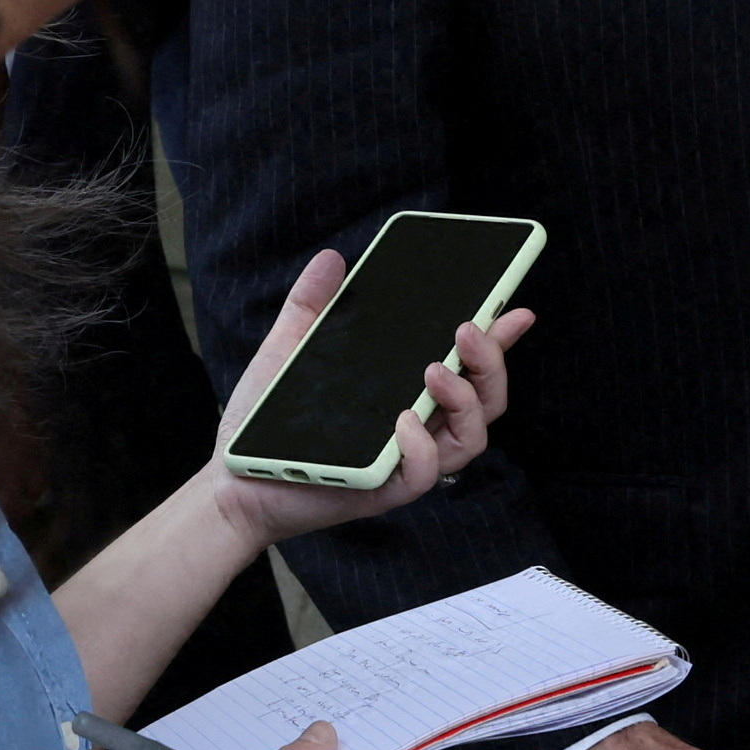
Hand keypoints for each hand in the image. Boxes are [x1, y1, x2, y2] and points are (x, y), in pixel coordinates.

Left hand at [211, 247, 533, 544]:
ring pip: (470, 438)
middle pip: (486, 399)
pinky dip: (423, 448)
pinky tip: (404, 421)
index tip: (515, 308)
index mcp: (409, 389)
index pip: (469, 364)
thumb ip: (312, 303)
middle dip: (491, 362)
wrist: (234, 478)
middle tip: (468, 329)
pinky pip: (424, 475)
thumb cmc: (269, 420)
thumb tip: (332, 259)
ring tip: (435, 370)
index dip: (500, 337)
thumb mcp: (290, 348)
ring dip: (465, 400)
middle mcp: (420, 424)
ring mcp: (405, 459)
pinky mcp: (384, 490)